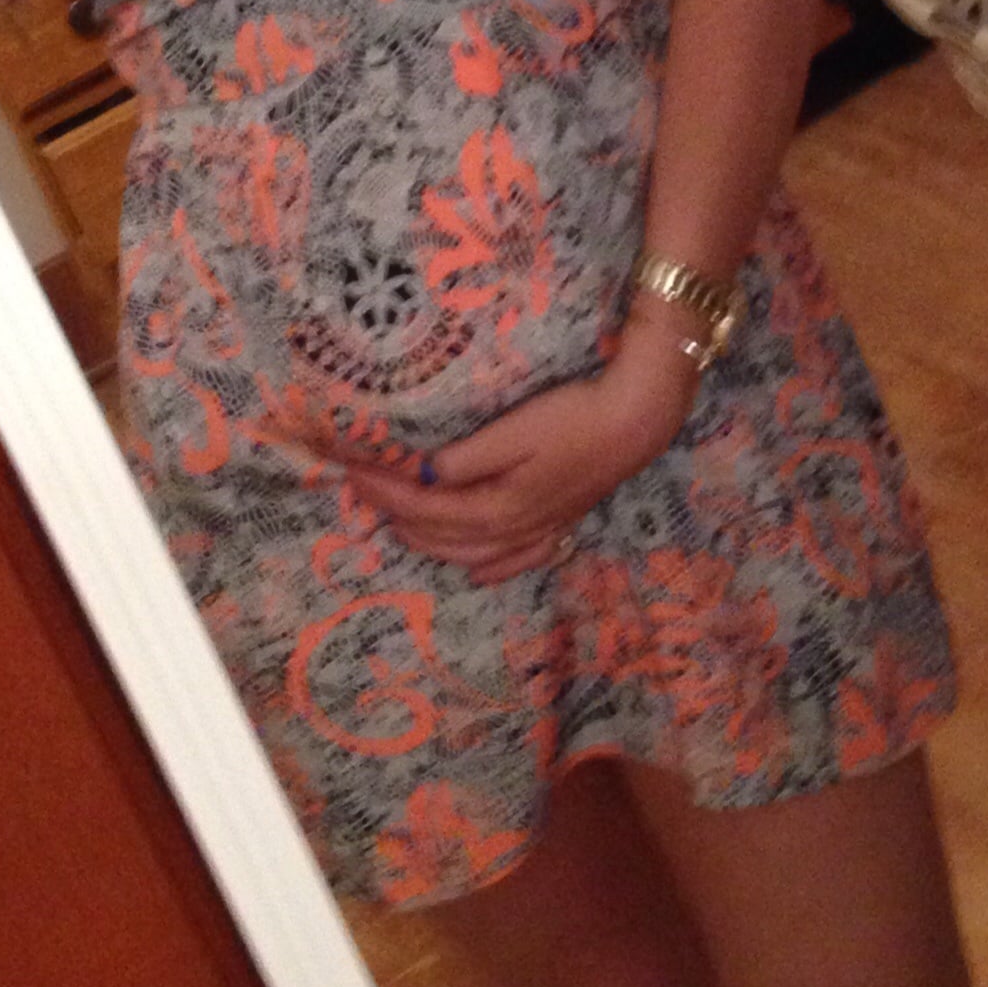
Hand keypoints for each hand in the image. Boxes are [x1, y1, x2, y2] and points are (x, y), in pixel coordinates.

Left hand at [344, 310, 702, 584]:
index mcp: (497, 506)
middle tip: (360, 490)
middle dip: (395, 514)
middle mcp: (513, 528)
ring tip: (397, 525)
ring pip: (471, 553)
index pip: (424, 506)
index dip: (384, 491)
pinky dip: (487, 568)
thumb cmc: (574, 417)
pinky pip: (514, 561)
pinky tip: (475, 569)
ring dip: (429, 543)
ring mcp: (538, 531)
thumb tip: (422, 476)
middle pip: (441, 533)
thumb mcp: (515, 431)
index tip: (349, 470)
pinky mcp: (558, 524)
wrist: (637, 423)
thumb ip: (466, 459)